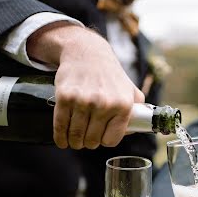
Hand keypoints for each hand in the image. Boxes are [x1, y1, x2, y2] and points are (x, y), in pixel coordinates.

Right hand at [27, 22, 143, 148]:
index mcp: (123, 105)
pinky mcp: (65, 97)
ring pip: (76, 136)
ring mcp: (83, 100)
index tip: (101, 138)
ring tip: (74, 140)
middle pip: (92, 140)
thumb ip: (137, 109)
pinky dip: (60, 137)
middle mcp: (104, 104)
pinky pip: (60, 125)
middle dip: (88, 143)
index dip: (105, 141)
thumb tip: (138, 128)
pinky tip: (62, 140)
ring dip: (74, 142)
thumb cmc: (110, 75)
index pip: (111, 140)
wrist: (88, 53)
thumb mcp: (130, 89)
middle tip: (86, 139)